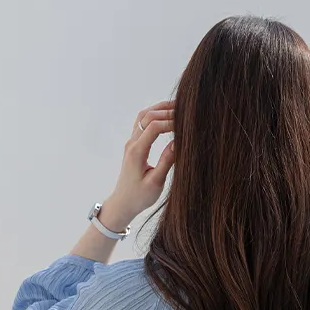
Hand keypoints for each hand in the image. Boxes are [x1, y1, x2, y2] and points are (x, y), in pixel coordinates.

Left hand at [100, 101, 175, 230]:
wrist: (123, 203)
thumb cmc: (139, 197)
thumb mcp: (156, 182)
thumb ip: (166, 162)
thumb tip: (177, 143)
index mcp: (137, 152)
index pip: (153, 127)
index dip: (170, 122)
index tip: (186, 125)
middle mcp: (132, 143)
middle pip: (147, 116)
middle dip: (166, 111)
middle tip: (186, 111)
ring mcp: (132, 142)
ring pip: (143, 116)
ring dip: (159, 109)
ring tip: (178, 106)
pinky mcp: (134, 144)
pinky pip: (142, 122)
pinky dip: (155, 115)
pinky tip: (167, 115)